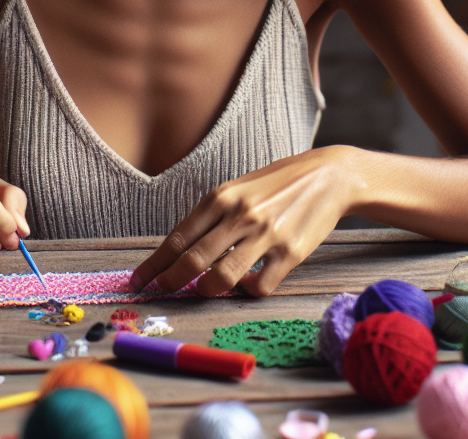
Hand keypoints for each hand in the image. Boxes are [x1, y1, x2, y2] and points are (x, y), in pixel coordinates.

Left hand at [130, 146, 356, 297]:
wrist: (328, 176)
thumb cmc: (278, 183)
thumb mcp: (239, 188)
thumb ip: (213, 216)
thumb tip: (180, 251)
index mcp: (222, 196)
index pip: (177, 239)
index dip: (154, 265)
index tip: (139, 281)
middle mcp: (240, 214)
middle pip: (192, 262)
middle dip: (169, 283)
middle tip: (161, 292)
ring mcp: (265, 235)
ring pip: (220, 280)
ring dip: (206, 291)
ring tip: (206, 288)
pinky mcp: (289, 253)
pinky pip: (257, 286)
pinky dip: (246, 291)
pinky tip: (246, 281)